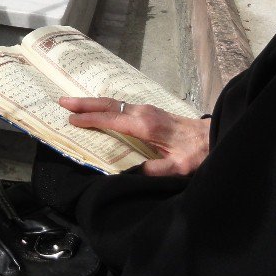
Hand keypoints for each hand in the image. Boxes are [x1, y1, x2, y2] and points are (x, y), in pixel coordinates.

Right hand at [60, 97, 209, 176]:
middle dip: (83, 103)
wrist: (214, 137)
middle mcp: (143, 112)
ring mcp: (147, 109)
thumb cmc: (197, 153)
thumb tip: (128, 173)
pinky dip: (104, 106)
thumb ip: (154, 170)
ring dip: (92, 103)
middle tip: (61, 102)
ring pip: (113, 103)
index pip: (111, 119)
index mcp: (145, 124)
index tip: (70, 120)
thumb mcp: (178, 167)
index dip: (90, 119)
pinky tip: (99, 109)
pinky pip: (120, 106)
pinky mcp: (150, 112)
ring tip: (73, 104)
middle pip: (108, 104)